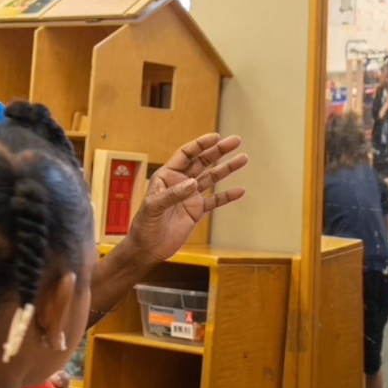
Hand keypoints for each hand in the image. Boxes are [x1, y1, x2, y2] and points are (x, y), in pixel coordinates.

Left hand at [126, 134, 247, 262]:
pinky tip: (240, 191)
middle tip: (236, 141)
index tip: (216, 138)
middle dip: (219, 150)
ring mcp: (190, 196)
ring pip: (212, 178)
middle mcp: (181, 182)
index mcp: (167, 176)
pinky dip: (227, 196)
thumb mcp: (152, 207)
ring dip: (227, 168)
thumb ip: (172, 195)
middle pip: (203, 161)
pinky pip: (215, 201)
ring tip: (243, 159)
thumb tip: (193, 183)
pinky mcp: (197, 211)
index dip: (201, 145)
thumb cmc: (143, 226)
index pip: (186, 154)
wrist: (148, 249)